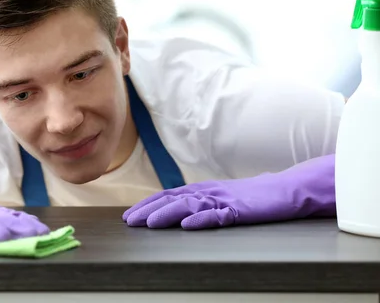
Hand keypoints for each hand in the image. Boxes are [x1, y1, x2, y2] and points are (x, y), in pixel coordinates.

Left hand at [123, 154, 336, 228]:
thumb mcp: (222, 199)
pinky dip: (202, 219)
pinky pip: (218, 215)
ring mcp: (224, 200)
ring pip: (190, 205)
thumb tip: (178, 213)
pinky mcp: (240, 210)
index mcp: (203, 189)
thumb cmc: (252, 197)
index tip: (130, 215)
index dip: (148, 204)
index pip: (168, 195)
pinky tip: (188, 226)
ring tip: (150, 223)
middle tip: (130, 221)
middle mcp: (209, 191)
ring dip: (168, 214)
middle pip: (173, 199)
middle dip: (149, 210)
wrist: (285, 190)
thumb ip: (202, 203)